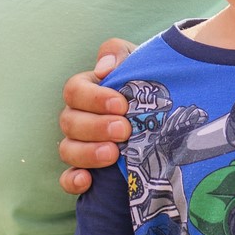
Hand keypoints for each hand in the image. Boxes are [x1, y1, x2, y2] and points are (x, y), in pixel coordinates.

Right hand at [57, 38, 136, 194]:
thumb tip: (105, 67)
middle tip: (124, 130)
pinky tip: (88, 180)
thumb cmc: (148, 84)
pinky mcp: (85, 170)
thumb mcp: (138, 62)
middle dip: (96, 127)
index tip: (121, 104)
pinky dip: (73, 180)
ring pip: (67, 150)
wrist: (167, 113)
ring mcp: (79, 144)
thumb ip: (119, 54)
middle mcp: (78, 117)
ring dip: (88, 153)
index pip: (74, 90)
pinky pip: (68, 179)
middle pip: (69, 122)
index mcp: (87, 90)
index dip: (94, 98)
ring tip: (113, 154)